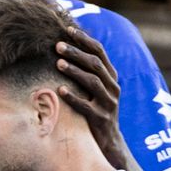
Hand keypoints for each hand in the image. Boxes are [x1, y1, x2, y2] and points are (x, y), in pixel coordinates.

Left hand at [54, 25, 130, 169]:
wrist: (109, 141)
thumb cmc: (96, 110)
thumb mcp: (95, 89)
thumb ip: (87, 71)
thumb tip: (66, 47)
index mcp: (111, 77)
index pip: (99, 52)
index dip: (84, 40)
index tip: (68, 30)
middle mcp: (113, 87)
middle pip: (95, 64)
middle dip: (76, 53)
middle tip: (57, 45)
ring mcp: (109, 103)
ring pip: (93, 82)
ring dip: (74, 71)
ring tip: (58, 64)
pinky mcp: (101, 119)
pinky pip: (86, 106)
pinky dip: (73, 97)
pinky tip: (60, 91)